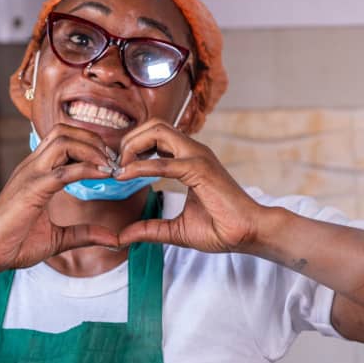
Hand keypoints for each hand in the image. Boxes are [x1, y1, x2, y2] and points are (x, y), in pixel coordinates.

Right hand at [0, 124, 119, 270]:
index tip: (110, 166)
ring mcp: (30, 174)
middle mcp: (32, 166)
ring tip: (108, 166)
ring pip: (63, 140)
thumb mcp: (58, 238)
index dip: (90, 146)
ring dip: (92, 149)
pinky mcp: (32, 189)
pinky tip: (103, 175)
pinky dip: (87, 168)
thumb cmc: (15, 244)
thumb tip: (114, 239)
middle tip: (112, 162)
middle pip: (64, 131)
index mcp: (35, 172)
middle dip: (93, 140)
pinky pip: (64, 170)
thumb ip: (85, 234)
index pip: (63, 139)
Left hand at [115, 119, 260, 252]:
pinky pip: (163, 161)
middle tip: (116, 166)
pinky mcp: (200, 169)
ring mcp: (198, 156)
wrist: (248, 234)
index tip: (118, 170)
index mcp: (189, 158)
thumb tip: (122, 237)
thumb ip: (149, 229)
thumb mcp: (175, 229)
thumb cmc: (219, 229)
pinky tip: (125, 176)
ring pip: (157, 130)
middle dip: (128, 140)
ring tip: (120, 169)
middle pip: (153, 125)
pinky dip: (140, 166)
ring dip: (132, 146)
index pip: (156, 136)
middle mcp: (193, 151)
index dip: (133, 147)